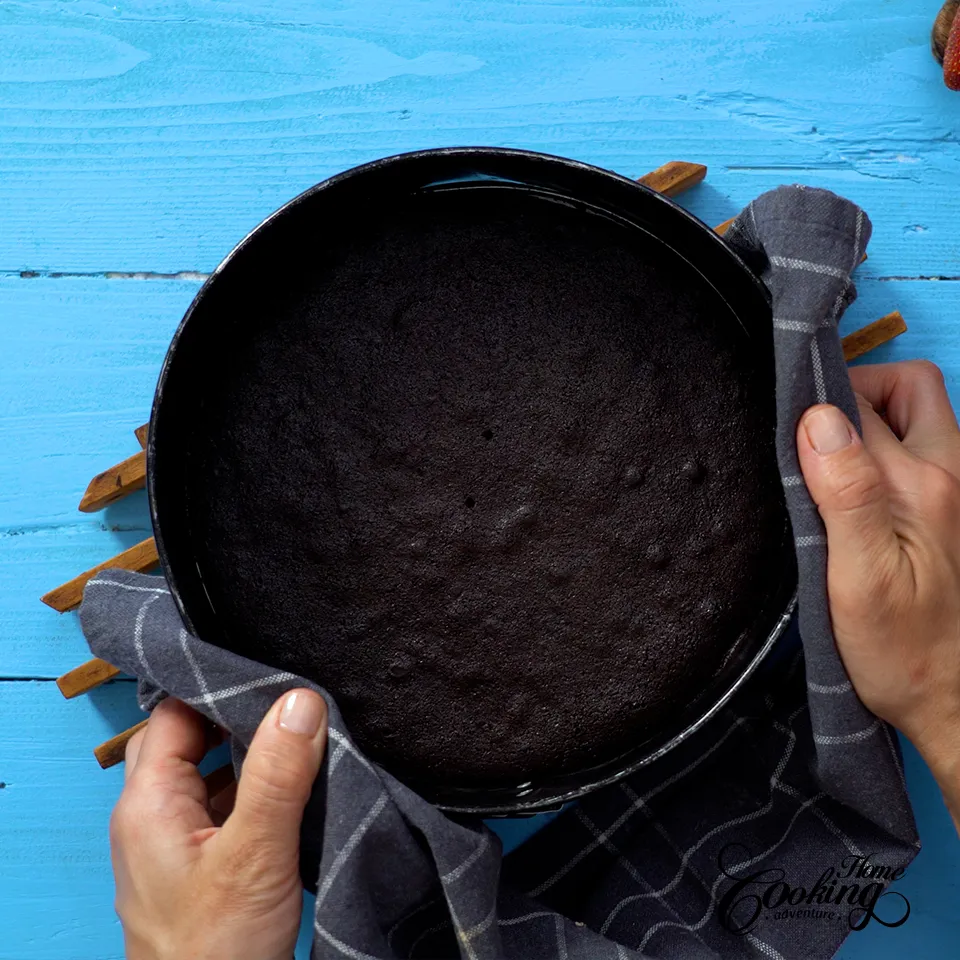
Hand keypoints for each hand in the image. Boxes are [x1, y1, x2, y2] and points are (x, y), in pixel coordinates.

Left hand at [110, 689, 326, 959]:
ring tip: (299, 737)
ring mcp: (173, 846)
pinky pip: (221, 810)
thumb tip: (300, 700)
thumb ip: (277, 775)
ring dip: (248, 757)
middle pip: (188, 742)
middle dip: (235, 719)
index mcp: (147, 805)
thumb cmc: (216, 951)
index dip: (219, 688)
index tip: (272, 674)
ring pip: (207, 776)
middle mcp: (151, 819)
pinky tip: (292, 789)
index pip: (175, 715)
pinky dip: (253, 793)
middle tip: (289, 701)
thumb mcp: (255, 854)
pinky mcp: (198, 869)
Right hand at [797, 361, 959, 826]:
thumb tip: (819, 418)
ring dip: (876, 419)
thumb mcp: (861, 580)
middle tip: (810, 436)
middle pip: (908, 388)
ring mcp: (959, 493)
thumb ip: (846, 492)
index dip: (817, 399)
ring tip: (832, 463)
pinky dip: (888, 448)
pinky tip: (857, 491)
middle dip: (855, 391)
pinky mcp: (954, 514)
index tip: (783, 425)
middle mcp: (951, 475)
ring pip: (921, 416)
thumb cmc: (903, 652)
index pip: (862, 403)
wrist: (955, 704)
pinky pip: (925, 452)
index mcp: (921, 485)